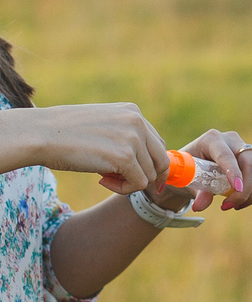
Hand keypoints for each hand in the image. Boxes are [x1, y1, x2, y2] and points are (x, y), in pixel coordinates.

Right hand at [27, 103, 169, 193]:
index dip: (152, 164)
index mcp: (133, 112)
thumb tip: (147, 165)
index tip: (140, 176)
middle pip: (161, 161)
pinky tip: (101, 181)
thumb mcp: (103, 125)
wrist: (39, 134)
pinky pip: (138, 184)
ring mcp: (132, 138)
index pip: (157, 144)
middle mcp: (137, 122)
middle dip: (148, 177)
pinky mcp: (125, 157)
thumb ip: (126, 137)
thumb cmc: (65, 133)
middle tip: (125, 183)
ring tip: (104, 178)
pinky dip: (122, 190)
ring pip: (149, 175)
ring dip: (129, 183)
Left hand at [179, 129, 251, 212]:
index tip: (236, 190)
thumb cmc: (192, 174)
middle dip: (247, 189)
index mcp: (212, 140)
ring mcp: (249, 148)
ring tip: (241, 204)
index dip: (233, 172)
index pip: (226, 154)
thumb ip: (198, 192)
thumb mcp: (190, 182)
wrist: (196, 169)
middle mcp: (233, 140)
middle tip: (233, 206)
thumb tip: (200, 206)